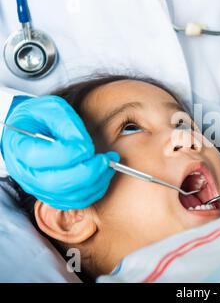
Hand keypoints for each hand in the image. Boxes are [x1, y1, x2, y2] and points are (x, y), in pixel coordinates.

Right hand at [1, 95, 119, 209]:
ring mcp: (39, 188)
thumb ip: (66, 124)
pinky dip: (95, 190)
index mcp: (20, 148)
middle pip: (58, 184)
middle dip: (89, 172)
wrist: (31, 130)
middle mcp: (27, 174)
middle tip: (106, 158)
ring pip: (70, 196)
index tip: (88, 145)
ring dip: (96, 182)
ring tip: (108, 164)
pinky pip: (77, 201)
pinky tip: (103, 174)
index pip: (44, 158)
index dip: (71, 154)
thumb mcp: (50, 109)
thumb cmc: (39, 118)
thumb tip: (84, 146)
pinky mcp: (54, 195)